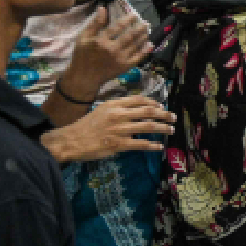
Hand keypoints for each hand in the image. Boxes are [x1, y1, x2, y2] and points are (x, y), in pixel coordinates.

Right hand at [41, 95, 175, 163]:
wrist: (72, 140)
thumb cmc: (87, 125)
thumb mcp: (102, 110)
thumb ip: (119, 108)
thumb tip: (137, 109)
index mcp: (114, 104)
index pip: (139, 100)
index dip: (154, 102)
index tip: (161, 106)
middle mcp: (119, 115)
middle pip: (148, 111)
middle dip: (164, 114)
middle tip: (173, 117)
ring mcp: (120, 130)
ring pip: (148, 127)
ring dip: (163, 128)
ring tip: (171, 130)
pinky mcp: (119, 144)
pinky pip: (141, 144)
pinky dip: (153, 145)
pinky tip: (159, 146)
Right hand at [64, 5, 152, 99]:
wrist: (85, 77)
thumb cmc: (82, 55)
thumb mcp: (83, 37)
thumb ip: (94, 23)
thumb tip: (103, 8)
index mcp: (101, 40)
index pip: (118, 27)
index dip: (128, 19)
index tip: (134, 14)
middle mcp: (112, 49)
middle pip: (130, 35)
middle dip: (140, 27)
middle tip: (146, 22)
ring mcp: (120, 58)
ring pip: (136, 45)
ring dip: (143, 36)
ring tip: (147, 30)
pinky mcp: (125, 66)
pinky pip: (138, 57)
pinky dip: (145, 50)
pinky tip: (150, 44)